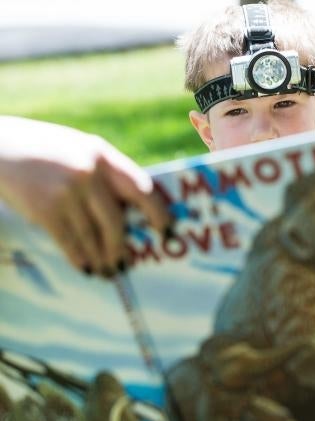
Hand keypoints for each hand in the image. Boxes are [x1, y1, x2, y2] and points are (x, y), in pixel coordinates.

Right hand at [0, 118, 170, 274]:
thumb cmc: (41, 151)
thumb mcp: (76, 150)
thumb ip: (102, 173)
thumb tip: (130, 211)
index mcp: (101, 154)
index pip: (140, 186)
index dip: (158, 211)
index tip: (167, 229)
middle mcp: (88, 172)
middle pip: (115, 219)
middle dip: (120, 246)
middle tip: (125, 263)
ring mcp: (66, 191)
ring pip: (93, 235)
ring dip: (100, 257)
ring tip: (106, 270)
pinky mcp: (45, 209)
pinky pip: (70, 241)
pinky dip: (79, 257)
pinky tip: (85, 267)